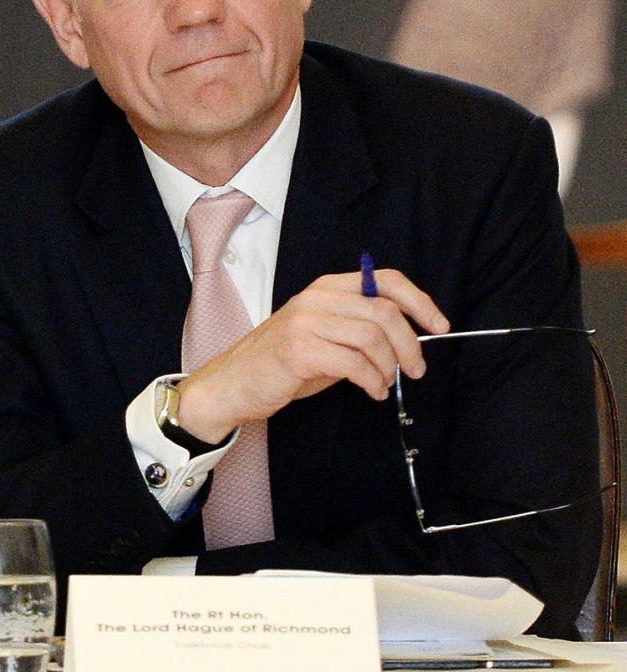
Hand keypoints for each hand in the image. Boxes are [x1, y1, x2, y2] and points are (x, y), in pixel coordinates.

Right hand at [175, 269, 449, 442]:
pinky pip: (354, 363)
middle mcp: (315, 299)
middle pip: (385, 310)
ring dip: (390, 367)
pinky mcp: (299, 350)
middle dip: (410, 344)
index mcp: (325, 288)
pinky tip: (372, 391)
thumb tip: (408, 337)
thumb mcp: (323, 335)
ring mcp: (305, 323)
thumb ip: (358, 328)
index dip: (420, 301)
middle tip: (415, 369)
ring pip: (373, 337)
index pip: (384, 280)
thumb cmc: (281, 363)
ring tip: (384, 383)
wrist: (233, 383)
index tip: (439, 325)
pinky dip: (372, 381)